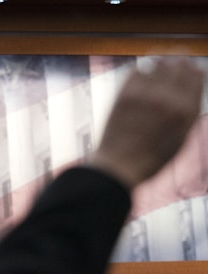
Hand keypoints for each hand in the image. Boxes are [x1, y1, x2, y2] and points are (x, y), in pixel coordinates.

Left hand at [89, 57, 204, 189]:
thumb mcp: (181, 135)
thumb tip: (192, 86)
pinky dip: (138, 74)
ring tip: (152, 78)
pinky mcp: (126, 95)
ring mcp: (147, 95)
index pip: (197, 73)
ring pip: (159, 62)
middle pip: (180, 63)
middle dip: (176, 66)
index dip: (191, 72)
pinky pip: (136, 71)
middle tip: (167, 74)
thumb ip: (188, 110)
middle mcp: (170, 98)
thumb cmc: (151, 157)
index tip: (185, 74)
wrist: (120, 167)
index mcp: (188, 109)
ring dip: (158, 67)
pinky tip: (137, 85)